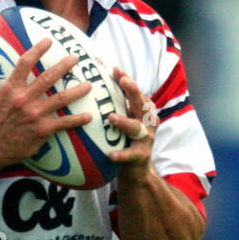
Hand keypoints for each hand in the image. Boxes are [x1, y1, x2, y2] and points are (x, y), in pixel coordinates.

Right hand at [0, 40, 92, 173]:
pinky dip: (77, 120)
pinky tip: (89, 116)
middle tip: (76, 58)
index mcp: (11, 88)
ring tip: (89, 85)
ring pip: (60, 99)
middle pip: (47, 78)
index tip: (49, 41)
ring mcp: (35, 115)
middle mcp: (24, 99)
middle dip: (63, 66)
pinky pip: (64, 123)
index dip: (38, 50)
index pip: (25, 63)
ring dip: (76, 91)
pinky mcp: (43, 130)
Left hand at [107, 67, 158, 188]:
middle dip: (133, 91)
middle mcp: (148, 122)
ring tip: (111, 117)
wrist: (138, 170)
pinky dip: (122, 154)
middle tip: (123, 81)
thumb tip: (90, 84)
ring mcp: (146, 139)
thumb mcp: (123, 119)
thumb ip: (115, 105)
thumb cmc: (125, 140)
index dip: (126, 79)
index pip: (136, 91)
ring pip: (136, 128)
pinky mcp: (141, 156)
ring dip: (124, 121)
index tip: (115, 69)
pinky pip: (131, 154)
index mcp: (143, 111)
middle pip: (142, 103)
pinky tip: (111, 154)